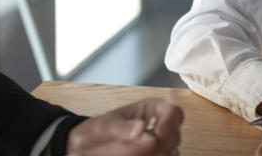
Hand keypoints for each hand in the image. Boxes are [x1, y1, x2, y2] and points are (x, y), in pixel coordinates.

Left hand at [66, 97, 182, 155]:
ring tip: (139, 155)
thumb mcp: (104, 126)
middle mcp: (160, 127)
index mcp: (152, 110)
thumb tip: (142, 129)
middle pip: (175, 136)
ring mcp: (159, 146)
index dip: (170, 122)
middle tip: (145, 151)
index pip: (174, 112)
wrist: (86, 148)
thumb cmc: (96, 132)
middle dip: (162, 145)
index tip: (157, 135)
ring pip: (173, 153)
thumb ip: (122, 127)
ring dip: (159, 154)